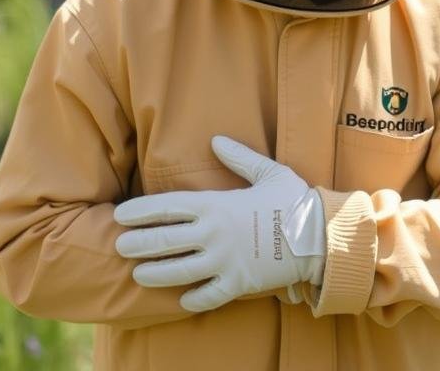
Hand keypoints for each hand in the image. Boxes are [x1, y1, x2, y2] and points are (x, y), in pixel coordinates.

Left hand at [114, 136, 324, 311]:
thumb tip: (216, 139)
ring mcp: (224, 261)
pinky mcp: (238, 284)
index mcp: (216, 205)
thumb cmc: (294, 201)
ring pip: (177, 272)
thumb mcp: (268, 172)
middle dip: (136, 244)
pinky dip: (193, 300)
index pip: (166, 207)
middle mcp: (213, 234)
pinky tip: (182, 300)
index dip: (139, 212)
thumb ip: (239, 157)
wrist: (321, 235)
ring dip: (154, 274)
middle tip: (118, 246)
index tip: (120, 216)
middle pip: (163, 241)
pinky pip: (208, 296)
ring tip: (138, 274)